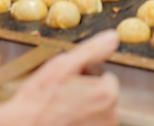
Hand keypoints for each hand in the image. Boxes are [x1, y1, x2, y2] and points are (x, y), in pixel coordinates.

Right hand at [0, 32, 120, 125]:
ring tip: (60, 110)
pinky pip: (89, 124)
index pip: (106, 78)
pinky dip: (79, 123)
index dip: (85, 78)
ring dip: (82, 111)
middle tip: (62, 98)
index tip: (67, 85)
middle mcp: (111, 117)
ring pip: (96, 113)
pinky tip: (62, 122)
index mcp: (108, 94)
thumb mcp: (63, 66)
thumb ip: (92, 50)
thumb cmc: (39, 99)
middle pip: (102, 96)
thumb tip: (113, 36)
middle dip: (86, 95)